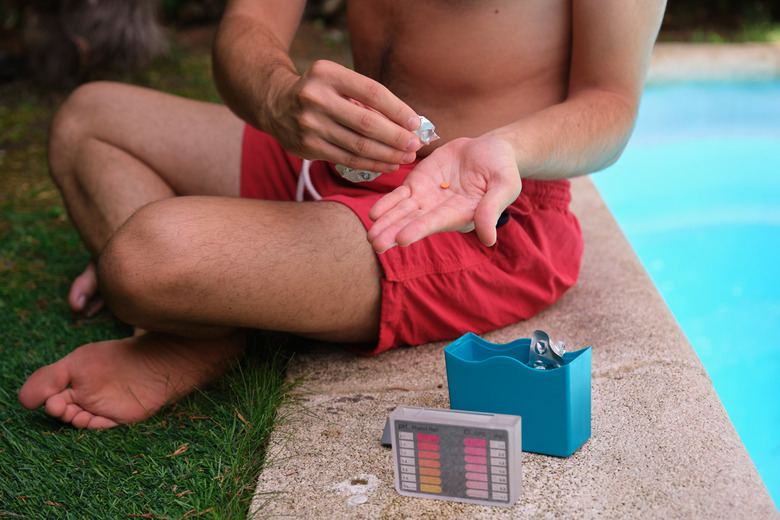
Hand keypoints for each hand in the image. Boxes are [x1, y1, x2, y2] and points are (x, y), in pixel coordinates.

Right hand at [268, 60, 421, 171]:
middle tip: (416, 145)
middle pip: (367, 123)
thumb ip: (366, 99)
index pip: (372, 92)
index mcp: (328, 74)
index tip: (415, 122)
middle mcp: (316, 98)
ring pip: (358, 145)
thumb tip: (407, 122)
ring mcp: (310, 125)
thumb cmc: (319, 91)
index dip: (397, 109)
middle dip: (396, 137)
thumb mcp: (337, 81)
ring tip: (406, 157)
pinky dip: (372, 164)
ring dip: (388, 154)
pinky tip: (388, 164)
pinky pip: (347, 159)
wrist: (275, 103)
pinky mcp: (308, 147)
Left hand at [367, 137, 522, 252]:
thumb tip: (489, 240)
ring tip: (370, 236)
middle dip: (394, 233)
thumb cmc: (502, 168)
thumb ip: (491, 209)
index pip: (437, 222)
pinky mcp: (418, 184)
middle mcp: (441, 211)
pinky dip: (387, 204)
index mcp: (462, 213)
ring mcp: (427, 199)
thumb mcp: (505, 184)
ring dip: (386, 223)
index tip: (401, 238)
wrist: (491, 148)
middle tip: (375, 244)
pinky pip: (399, 196)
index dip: (419, 229)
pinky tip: (373, 215)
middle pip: (414, 222)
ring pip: (403, 212)